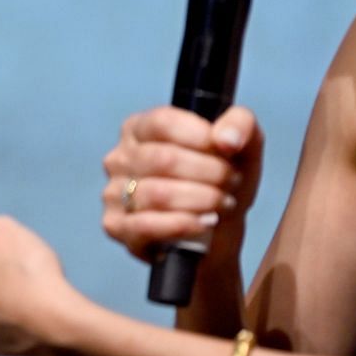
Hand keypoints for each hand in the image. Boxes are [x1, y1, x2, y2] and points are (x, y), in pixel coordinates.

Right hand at [101, 105, 263, 260]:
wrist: (216, 233)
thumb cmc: (219, 184)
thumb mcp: (242, 147)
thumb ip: (240, 123)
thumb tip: (225, 139)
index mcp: (140, 129)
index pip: (163, 122)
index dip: (201, 137)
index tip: (229, 152)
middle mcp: (119, 158)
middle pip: (164, 159)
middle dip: (210, 173)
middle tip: (231, 183)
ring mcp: (113, 193)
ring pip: (157, 194)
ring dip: (202, 200)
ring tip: (222, 204)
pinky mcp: (116, 227)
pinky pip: (146, 225)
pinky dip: (183, 224)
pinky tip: (204, 223)